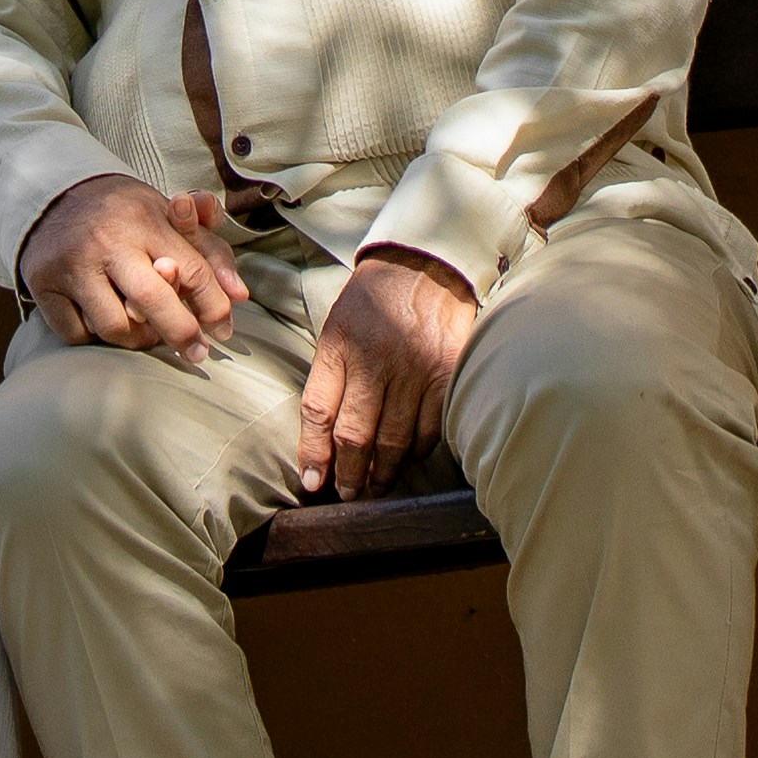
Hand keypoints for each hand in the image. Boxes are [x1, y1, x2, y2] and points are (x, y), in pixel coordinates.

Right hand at [19, 171, 247, 357]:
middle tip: (195, 351)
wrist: (53, 196)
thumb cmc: (123, 213)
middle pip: (153, 302)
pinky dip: (95, 337)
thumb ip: (208, 250)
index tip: (221, 329)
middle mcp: (107, 241)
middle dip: (181, 333)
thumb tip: (240, 295)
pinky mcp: (43, 286)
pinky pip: (78, 335)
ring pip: (115, 328)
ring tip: (145, 331)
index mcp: (144, 218)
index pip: (191, 269)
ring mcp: (72, 265)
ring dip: (137, 340)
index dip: (213, 306)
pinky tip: (104, 320)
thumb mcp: (166, 214)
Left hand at [295, 248, 478, 500]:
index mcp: (339, 343)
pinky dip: (415, 452)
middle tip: (346, 494)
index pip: (318, 411)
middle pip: (355, 435)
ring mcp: (414, 367)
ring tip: (373, 487)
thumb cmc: (373, 302)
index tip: (311, 482)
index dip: (312, 454)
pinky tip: (406, 458)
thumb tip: (322, 442)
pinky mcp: (446, 373)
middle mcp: (375, 358)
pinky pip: (429, 430)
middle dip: (348, 475)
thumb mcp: (337, 329)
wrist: (424, 263)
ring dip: (381, 473)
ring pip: (394, 441)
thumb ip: (328, 379)